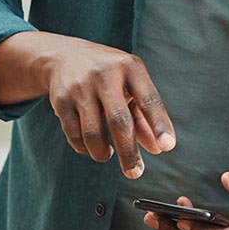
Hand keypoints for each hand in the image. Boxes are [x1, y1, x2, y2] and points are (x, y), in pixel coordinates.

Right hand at [25, 34, 174, 177]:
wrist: (64, 57)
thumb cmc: (110, 76)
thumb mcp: (131, 86)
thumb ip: (144, 117)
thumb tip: (158, 148)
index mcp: (130, 67)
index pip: (149, 99)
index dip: (159, 124)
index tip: (167, 147)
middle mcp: (105, 75)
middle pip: (119, 121)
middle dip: (128, 152)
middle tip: (136, 173)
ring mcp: (80, 87)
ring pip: (93, 133)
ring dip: (103, 153)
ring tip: (108, 154)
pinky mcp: (61, 100)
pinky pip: (74, 135)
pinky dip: (85, 149)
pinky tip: (92, 147)